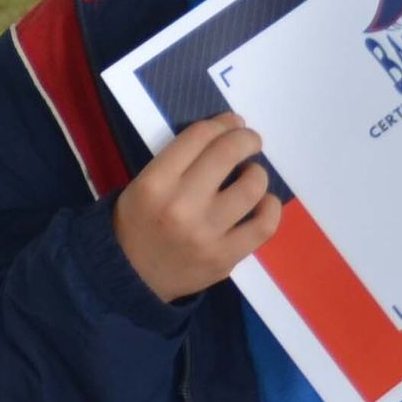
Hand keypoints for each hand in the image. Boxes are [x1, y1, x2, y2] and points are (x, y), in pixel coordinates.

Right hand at [112, 115, 282, 302]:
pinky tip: (263, 202)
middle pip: (228, 153)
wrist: (130, 278)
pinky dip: (271, 207)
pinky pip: (264, 225)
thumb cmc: (138, 223)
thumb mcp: (142, 184)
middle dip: (247, 139)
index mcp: (155, 183)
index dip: (222, 123)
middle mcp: (181, 206)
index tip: (233, 124)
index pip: (200, 136)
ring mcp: (206, 234)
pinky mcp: (224, 258)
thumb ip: (179, 159)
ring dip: (257, 173)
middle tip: (250, 142)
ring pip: (252, 187)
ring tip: (250, 176)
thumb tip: (228, 132)